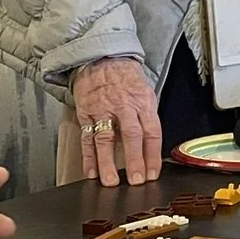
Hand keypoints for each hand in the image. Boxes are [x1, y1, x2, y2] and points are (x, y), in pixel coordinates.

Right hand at [74, 56, 163, 186]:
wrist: (101, 56)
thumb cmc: (126, 76)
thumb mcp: (145, 91)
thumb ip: (147, 116)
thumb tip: (151, 146)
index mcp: (143, 102)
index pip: (151, 132)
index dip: (153, 155)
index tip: (153, 173)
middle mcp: (124, 106)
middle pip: (131, 136)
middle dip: (134, 160)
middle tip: (136, 181)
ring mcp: (103, 109)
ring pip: (106, 139)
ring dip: (108, 163)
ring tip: (111, 182)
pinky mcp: (86, 112)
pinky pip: (87, 137)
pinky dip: (88, 156)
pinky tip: (90, 171)